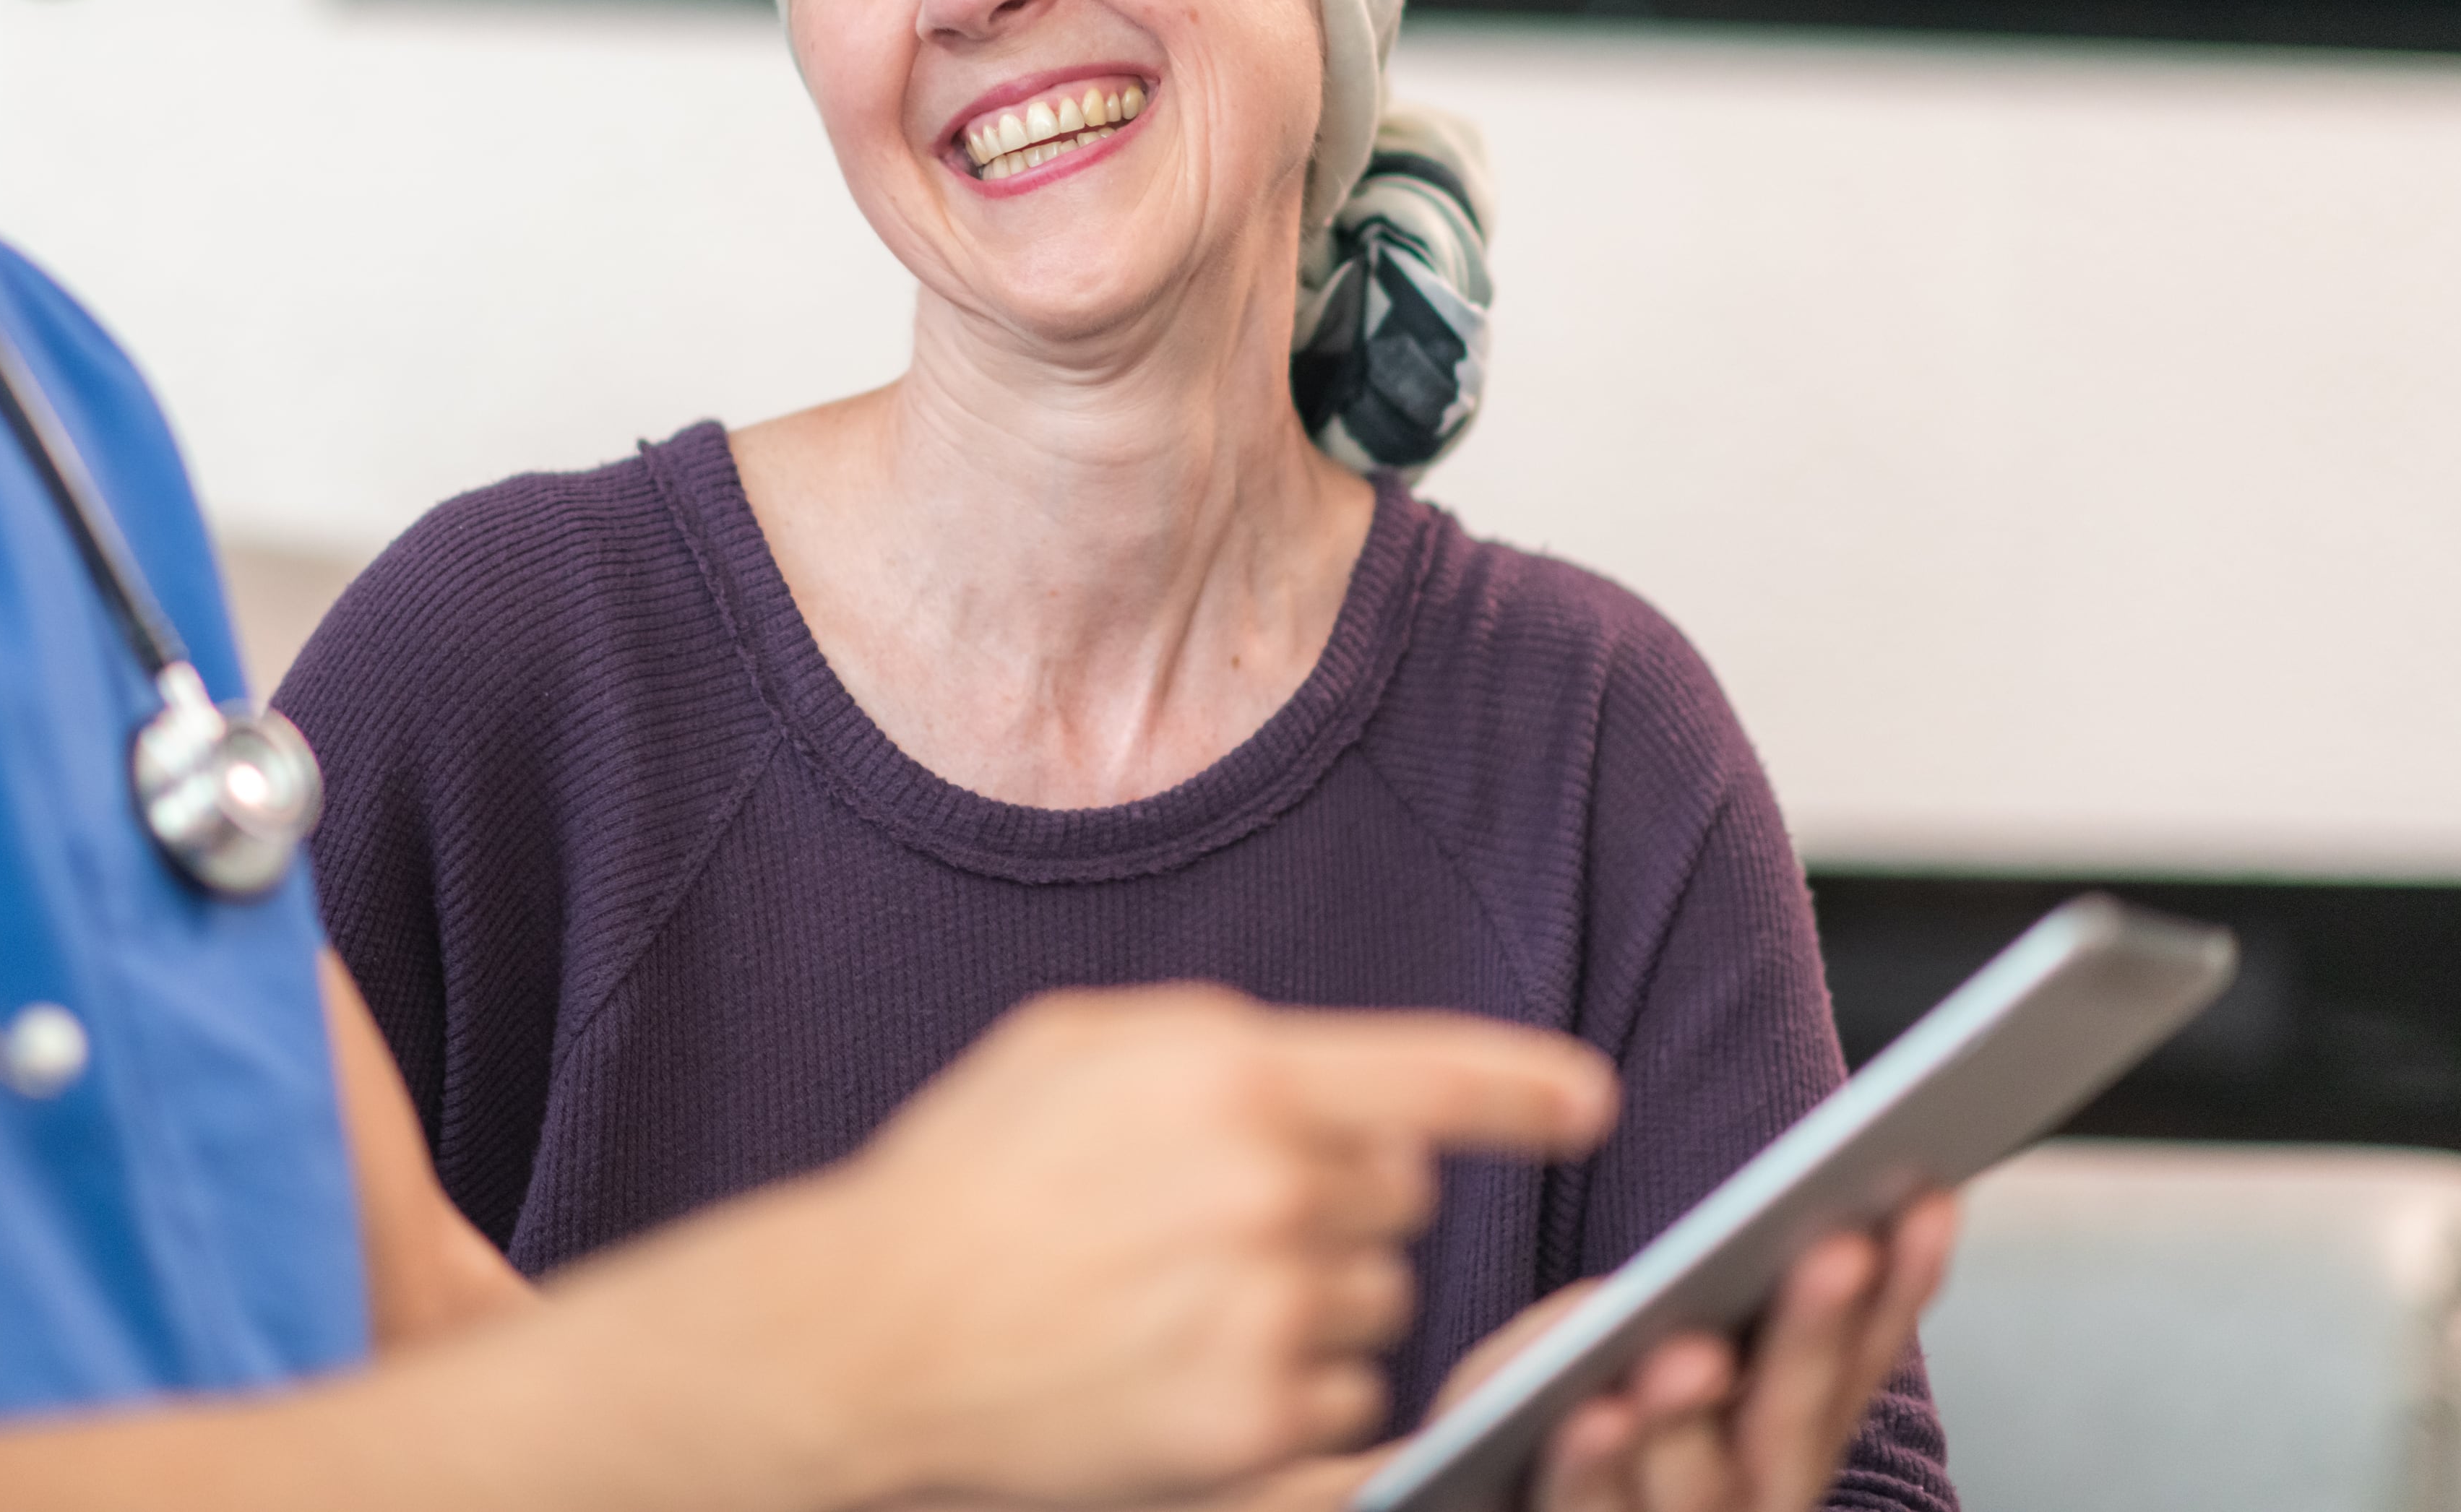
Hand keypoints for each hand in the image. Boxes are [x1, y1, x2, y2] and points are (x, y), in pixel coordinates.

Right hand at [805, 985, 1617, 1507]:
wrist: (873, 1333)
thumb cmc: (970, 1176)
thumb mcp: (1078, 1045)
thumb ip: (1221, 1040)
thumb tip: (1342, 1078)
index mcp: (1233, 1070)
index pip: (1431, 1075)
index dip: (1523, 1089)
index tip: (1587, 1102)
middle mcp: (1270, 1184)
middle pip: (1404, 1195)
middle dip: (1341, 1199)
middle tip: (1223, 1214)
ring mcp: (1268, 1309)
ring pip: (1379, 1298)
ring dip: (1315, 1298)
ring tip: (1185, 1296)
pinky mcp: (1254, 1420)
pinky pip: (1349, 1398)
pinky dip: (1291, 1388)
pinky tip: (1186, 1363)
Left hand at [1435, 1193, 1957, 1511]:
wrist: (1467, 1503)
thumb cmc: (1529, 1440)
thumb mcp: (1568, 1361)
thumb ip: (1627, 1328)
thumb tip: (1654, 1305)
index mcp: (1767, 1443)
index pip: (1849, 1366)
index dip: (1898, 1291)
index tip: (1931, 1195)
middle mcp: (1741, 1502)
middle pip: (1793, 1426)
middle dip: (1818, 1336)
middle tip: (1842, 1246)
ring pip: (1700, 1486)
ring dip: (1698, 1416)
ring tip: (1695, 1351)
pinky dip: (1597, 1466)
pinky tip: (1594, 1413)